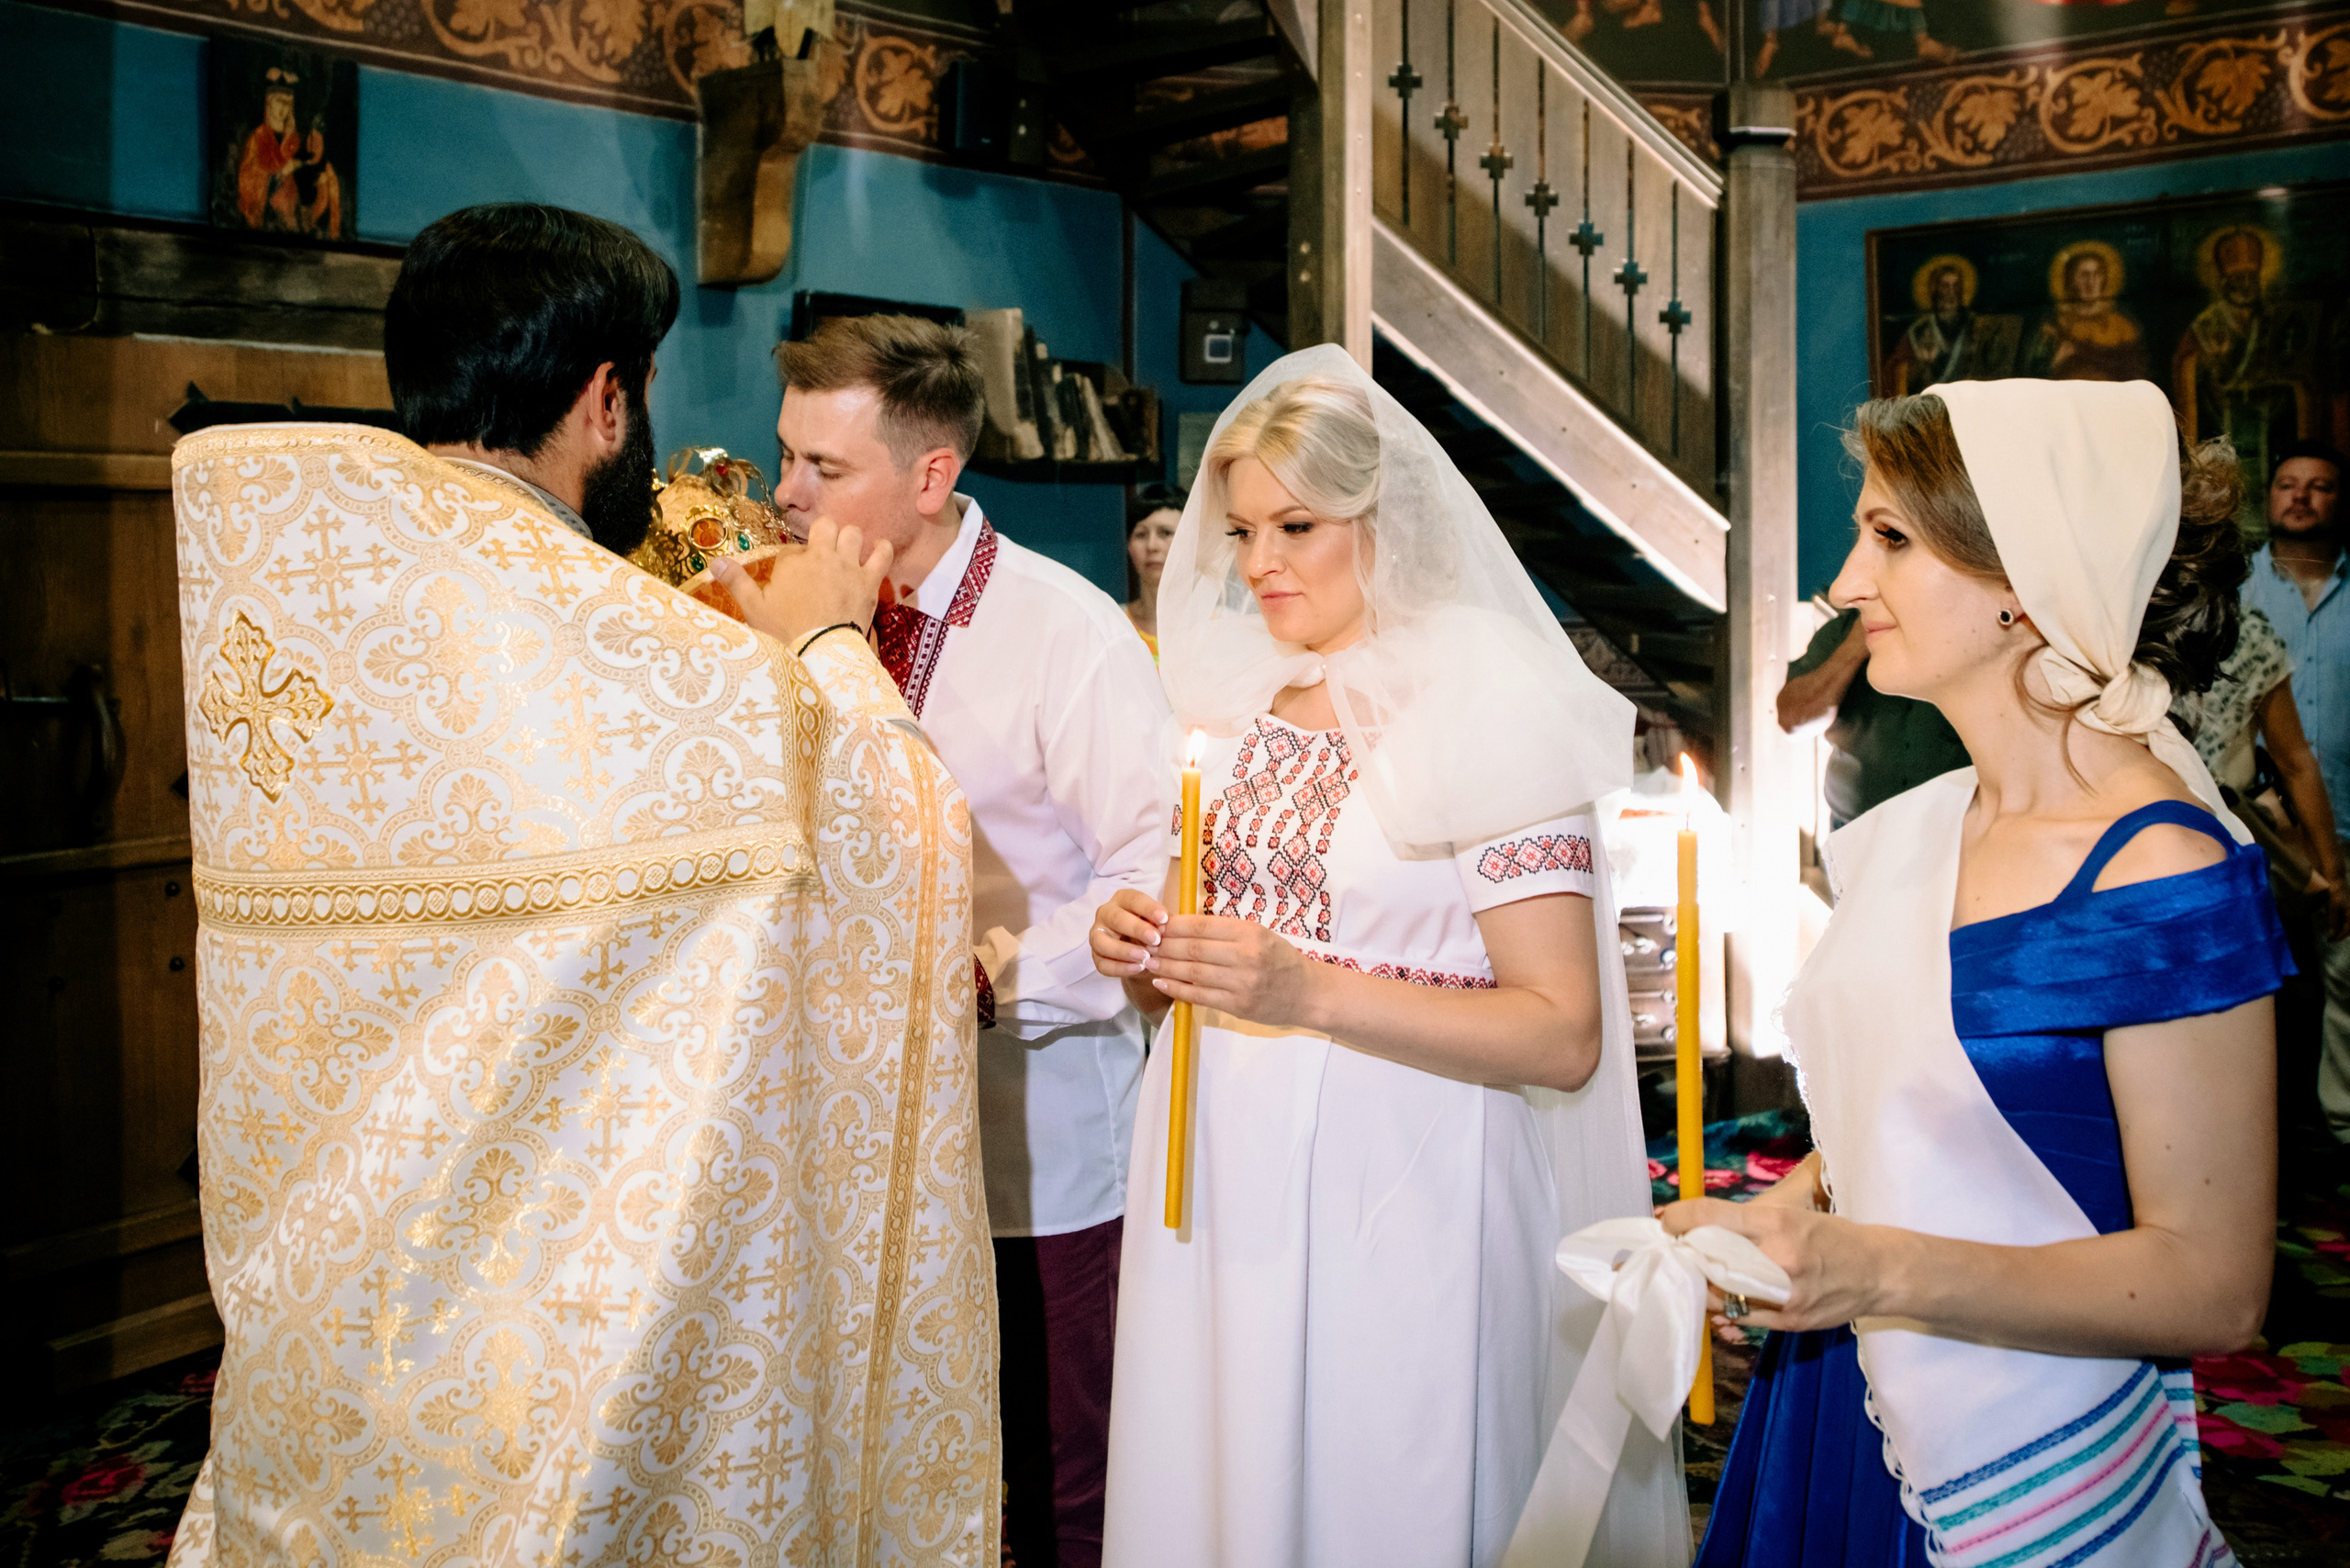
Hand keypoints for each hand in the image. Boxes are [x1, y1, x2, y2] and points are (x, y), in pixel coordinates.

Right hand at [711, 516, 891, 648]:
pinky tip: (878, 552)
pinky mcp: (870, 581)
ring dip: (849, 541)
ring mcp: (849, 567)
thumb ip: (736, 581)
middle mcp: (822, 556)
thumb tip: (714, 562)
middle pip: (826, 526)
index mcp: (793, 561)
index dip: (792, 561)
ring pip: (853, 533)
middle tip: (821, 556)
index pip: (792, 548)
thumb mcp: (753, 608)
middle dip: (823, 536)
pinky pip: (882, 553)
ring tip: (845, 555)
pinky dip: (882, 550)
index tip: (792, 579)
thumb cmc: (784, 633)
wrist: (820, 656)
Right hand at [1091, 888, 1166, 979]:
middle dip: (1136, 929)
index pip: (1133, 899)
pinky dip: (1120, 968)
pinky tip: (1138, 968)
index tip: (1164, 918)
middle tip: (1156, 940)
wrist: (1145, 954)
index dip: (1148, 908)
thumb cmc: (1153, 930)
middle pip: (1116, 918)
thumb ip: (1163, 922)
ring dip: (1124, 951)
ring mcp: (1097, 935)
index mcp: (1122, 899)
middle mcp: (1106, 914)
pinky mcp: (1096, 956)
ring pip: (1101, 942)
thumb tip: (1169, 925)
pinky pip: (1103, 964)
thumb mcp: (1159, 923)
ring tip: (1145, 957)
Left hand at [1141, 912, 1314, 1029]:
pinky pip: (1200, 996)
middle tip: (1143, 943)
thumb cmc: (1280, 960)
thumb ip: (1226, 931)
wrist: (1308, 993)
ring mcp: (1242, 983)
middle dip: (1164, 946)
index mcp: (1250, 933)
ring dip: (1165, 967)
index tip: (1155, 925)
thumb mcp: (1259, 934)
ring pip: (1193, 973)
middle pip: (1193, 949)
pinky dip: (1177, 989)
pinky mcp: (1239, 1006)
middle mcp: (1246, 956)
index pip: (1202, 926)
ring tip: (1147, 962)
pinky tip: (1162, 983)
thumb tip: (1183, 926)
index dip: (1174, 926)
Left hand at [1659, 1196, 1882, 1341]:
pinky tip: (1720, 1300)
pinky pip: (1744, 1318)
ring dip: (1702, 1286)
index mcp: (1778, 1222)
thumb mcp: (1790, 1214)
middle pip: (1711, 1259)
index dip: (1680, 1218)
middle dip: (1687, 1256)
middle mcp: (1780, 1258)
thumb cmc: (1830, 1236)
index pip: (1713, 1216)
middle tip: (1675, 1251)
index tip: (1665, 1221)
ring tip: (1695, 1276)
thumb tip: (1696, 1224)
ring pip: (1722, 1295)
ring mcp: (1786, 1294)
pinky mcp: (1792, 1321)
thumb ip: (1746, 1221)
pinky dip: (1727, 1309)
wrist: (1879, 1271)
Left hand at [2309, 872, 2349, 942]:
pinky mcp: (2345, 906)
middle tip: (2330, 939)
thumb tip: (2333, 933)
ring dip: (2337, 927)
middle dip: (2339, 934)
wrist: (2336, 880)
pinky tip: (2325, 917)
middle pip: (2347, 928)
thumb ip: (2333, 920)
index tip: (2330, 941)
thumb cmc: (2334, 893)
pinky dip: (2335, 920)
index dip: (2339, 937)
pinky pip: (2342, 917)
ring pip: (2344, 923)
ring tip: (2328, 930)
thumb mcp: (2332, 908)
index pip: (2347, 930)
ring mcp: (2349, 909)